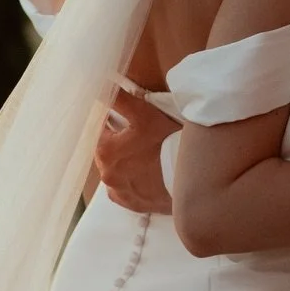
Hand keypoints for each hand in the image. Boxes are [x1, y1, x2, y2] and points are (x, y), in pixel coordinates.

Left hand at [95, 90, 174, 214]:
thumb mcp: (144, 114)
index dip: (112, 122)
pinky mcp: (132, 204)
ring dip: (123, 163)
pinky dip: (130, 182)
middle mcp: (106, 174)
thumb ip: (120, 99)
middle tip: (138, 137)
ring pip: (115, 171)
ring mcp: (119, 191)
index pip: (99, 130)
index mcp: (104, 151)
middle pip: (106, 152)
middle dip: (117, 143)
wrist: (190, 175)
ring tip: (143, 156)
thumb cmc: (166, 142)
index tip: (126, 120)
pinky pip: (125, 191)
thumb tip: (102, 86)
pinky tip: (143, 174)